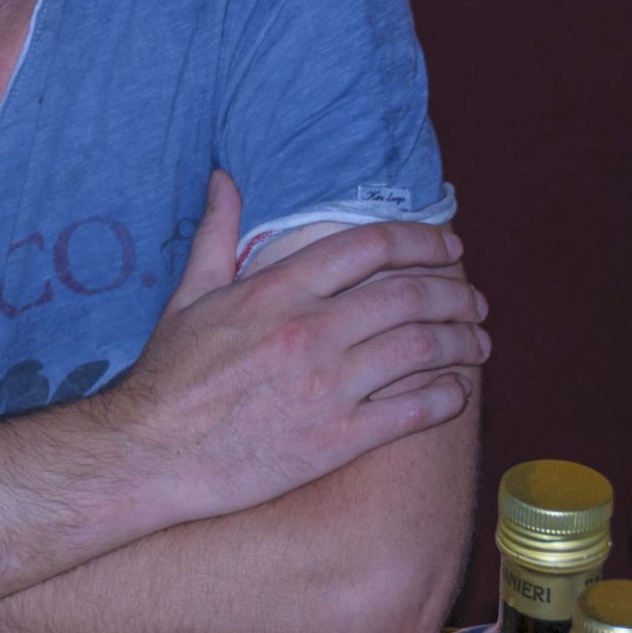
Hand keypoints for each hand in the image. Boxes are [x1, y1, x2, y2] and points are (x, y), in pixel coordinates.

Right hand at [97, 171, 486, 524]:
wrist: (152, 454)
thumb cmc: (169, 376)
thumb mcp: (189, 295)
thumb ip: (217, 234)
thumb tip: (225, 178)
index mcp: (278, 290)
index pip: (369, 246)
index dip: (421, 240)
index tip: (448, 246)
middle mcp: (311, 331)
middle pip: (409, 296)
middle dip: (455, 293)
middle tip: (475, 299)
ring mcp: (328, 387)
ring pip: (421, 350)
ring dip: (462, 342)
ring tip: (479, 343)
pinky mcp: (335, 440)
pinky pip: (411, 413)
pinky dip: (445, 398)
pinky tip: (457, 392)